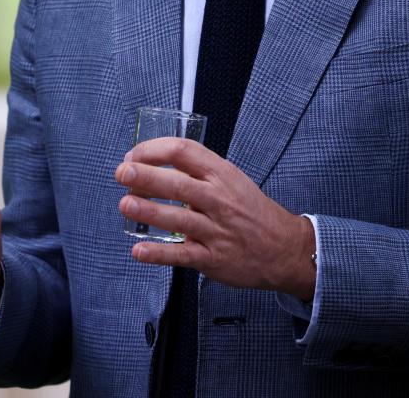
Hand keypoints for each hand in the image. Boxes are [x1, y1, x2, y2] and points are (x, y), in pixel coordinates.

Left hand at [116, 137, 315, 301]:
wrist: (286, 249)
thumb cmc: (250, 211)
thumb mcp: (230, 180)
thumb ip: (194, 171)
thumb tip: (146, 163)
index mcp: (221, 175)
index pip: (184, 152)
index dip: (154, 150)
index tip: (133, 155)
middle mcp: (219, 200)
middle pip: (179, 184)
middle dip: (146, 177)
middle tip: (122, 173)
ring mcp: (218, 230)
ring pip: (180, 219)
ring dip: (149, 211)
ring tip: (125, 205)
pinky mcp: (215, 259)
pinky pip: (183, 255)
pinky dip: (159, 254)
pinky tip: (139, 251)